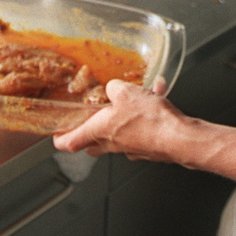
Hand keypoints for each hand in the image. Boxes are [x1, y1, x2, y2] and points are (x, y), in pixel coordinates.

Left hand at [52, 78, 181, 161]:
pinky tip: (158, 94)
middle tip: (90, 119)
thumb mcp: (125, 92)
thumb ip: (113, 88)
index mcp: (99, 132)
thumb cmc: (150, 121)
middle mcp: (112, 143)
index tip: (56, 136)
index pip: (70, 143)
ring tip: (138, 94)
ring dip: (125, 114)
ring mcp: (131, 147)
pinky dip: (147, 112)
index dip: (60, 140)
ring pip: (120, 132)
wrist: (179, 138)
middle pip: (93, 143)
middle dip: (90, 132)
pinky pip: (142, 127)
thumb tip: (113, 88)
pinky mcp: (148, 146)